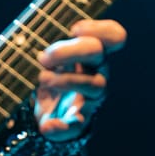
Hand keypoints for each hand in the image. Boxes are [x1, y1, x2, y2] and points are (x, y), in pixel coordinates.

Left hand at [35, 18, 125, 140]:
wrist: (47, 110)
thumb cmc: (49, 73)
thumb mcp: (47, 55)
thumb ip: (49, 40)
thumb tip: (41, 40)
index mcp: (91, 53)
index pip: (113, 35)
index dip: (98, 29)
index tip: (73, 30)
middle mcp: (97, 73)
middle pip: (96, 51)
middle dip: (68, 51)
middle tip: (43, 58)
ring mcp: (91, 98)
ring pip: (95, 85)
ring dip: (65, 80)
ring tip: (41, 78)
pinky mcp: (79, 122)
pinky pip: (77, 125)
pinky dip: (62, 126)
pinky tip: (49, 124)